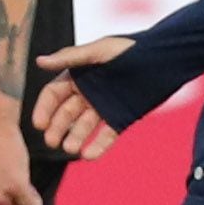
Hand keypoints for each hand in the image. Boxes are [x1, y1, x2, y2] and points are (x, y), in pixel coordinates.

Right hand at [30, 35, 134, 159]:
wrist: (164, 59)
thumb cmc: (130, 49)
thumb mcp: (98, 51)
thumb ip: (70, 58)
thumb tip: (39, 61)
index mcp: (77, 76)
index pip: (53, 95)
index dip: (45, 109)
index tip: (39, 124)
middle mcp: (87, 93)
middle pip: (66, 114)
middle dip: (57, 128)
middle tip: (51, 142)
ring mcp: (103, 107)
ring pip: (84, 127)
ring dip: (75, 138)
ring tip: (70, 149)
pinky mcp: (121, 118)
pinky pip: (106, 135)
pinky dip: (98, 146)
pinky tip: (89, 155)